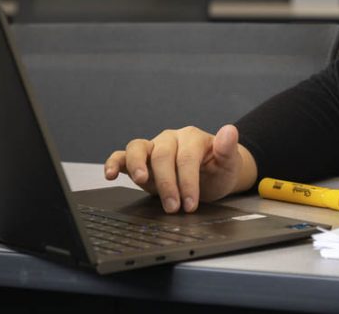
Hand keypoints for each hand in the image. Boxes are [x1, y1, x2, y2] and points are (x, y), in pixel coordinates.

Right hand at [104, 124, 257, 212]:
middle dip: (168, 184)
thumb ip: (228, 149)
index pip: (187, 157)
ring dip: (137, 166)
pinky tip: (109, 174)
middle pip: (163, 155)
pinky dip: (113, 163)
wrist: (211, 176)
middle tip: (173, 208)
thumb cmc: (219, 171)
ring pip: (138, 148)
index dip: (187, 181)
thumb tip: (230, 130)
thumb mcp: (229, 164)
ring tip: (141, 181)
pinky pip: (122, 156)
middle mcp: (171, 139)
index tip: (190, 204)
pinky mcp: (139, 160)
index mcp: (193, 137)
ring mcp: (153, 147)